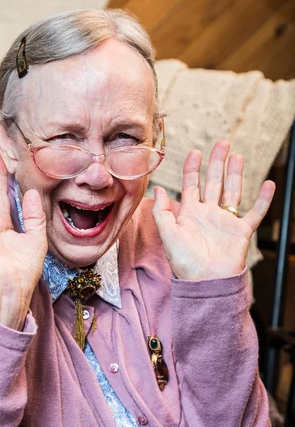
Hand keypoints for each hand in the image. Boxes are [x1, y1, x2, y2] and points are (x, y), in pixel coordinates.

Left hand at [152, 141, 274, 280]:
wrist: (205, 282)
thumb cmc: (184, 263)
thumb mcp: (168, 235)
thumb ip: (162, 212)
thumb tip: (158, 188)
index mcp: (190, 214)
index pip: (191, 185)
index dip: (192, 168)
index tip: (195, 152)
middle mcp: (208, 214)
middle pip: (214, 182)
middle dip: (217, 163)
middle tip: (222, 144)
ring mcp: (226, 222)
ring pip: (233, 192)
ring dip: (235, 174)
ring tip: (237, 156)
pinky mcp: (241, 231)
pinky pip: (255, 213)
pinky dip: (263, 199)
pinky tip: (269, 184)